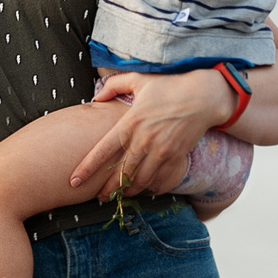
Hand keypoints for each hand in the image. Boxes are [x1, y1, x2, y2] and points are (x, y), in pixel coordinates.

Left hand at [69, 67, 228, 199]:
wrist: (204, 96)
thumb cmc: (170, 86)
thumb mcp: (139, 79)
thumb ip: (114, 85)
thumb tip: (97, 96)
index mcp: (130, 123)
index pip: (102, 151)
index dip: (86, 169)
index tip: (73, 181)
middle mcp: (143, 140)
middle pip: (120, 173)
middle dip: (107, 189)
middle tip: (99, 198)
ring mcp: (160, 151)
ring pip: (139, 181)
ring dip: (129, 191)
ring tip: (121, 196)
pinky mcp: (175, 157)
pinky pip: (160, 181)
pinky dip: (151, 188)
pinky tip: (147, 190)